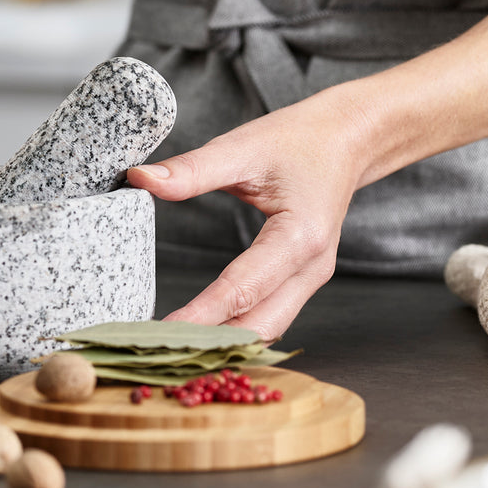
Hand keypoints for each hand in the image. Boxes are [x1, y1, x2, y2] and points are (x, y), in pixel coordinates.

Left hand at [125, 87, 372, 339]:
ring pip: (266, 328)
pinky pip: (270, 315)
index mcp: (300, 237)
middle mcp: (311, 268)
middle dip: (210, 341)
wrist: (346, 139)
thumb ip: (192, 170)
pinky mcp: (302, 280)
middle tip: (157, 347)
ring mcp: (310, 278)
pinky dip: (236, 328)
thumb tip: (140, 179)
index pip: (242, 290)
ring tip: (172, 346)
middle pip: (259, 325)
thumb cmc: (299, 140)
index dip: (201, 315)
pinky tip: (202, 331)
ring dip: (223, 341)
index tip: (163, 331)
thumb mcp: (242, 147)